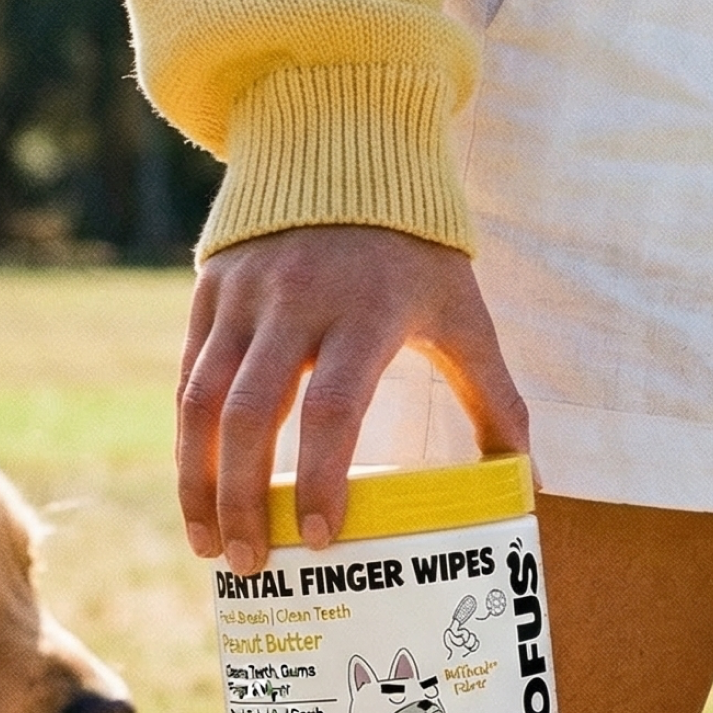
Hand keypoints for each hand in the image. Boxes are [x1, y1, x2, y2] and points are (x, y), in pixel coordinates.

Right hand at [176, 225, 528, 571]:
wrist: (345, 145)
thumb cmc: (415, 249)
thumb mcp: (463, 313)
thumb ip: (495, 396)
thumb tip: (528, 482)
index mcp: (366, 310)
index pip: (333, 410)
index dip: (322, 481)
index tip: (323, 541)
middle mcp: (295, 301)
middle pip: (250, 418)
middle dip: (245, 503)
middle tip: (252, 566)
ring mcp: (243, 296)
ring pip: (200, 404)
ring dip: (198, 486)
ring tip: (209, 549)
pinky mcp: (208, 292)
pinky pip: (186, 380)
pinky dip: (185, 445)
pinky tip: (197, 496)